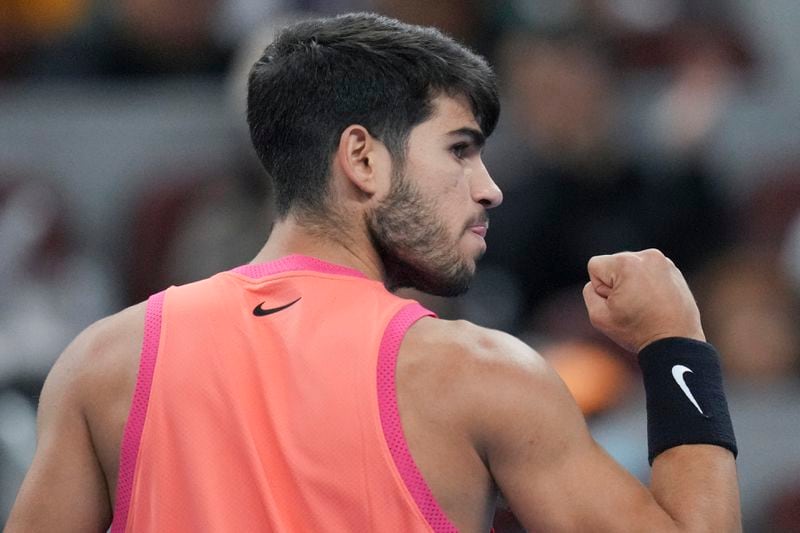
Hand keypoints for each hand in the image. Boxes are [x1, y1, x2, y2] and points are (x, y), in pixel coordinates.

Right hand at [582, 249, 704, 352]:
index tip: (618, 304)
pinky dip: (647, 285)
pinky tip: (655, 303)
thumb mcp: (598, 316)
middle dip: (617, 284)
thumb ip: (589, 292)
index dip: (600, 289)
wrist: (676, 343)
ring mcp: (664, 262)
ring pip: (631, 268)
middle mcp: (647, 256)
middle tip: (633, 307)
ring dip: (631, 284)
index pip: (595, 266)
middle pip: (614, 264)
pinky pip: (648, 272)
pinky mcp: (674, 271)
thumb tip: (599, 282)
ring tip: (645, 306)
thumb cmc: (637, 331)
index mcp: (627, 263)